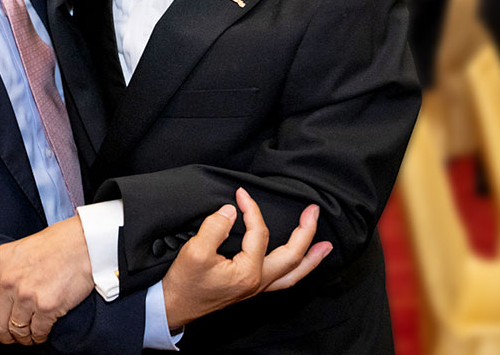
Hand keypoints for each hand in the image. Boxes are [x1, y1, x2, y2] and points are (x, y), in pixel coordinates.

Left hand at [0, 215, 92, 345]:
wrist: (83, 243)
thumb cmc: (54, 244)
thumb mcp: (17, 250)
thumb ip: (4, 271)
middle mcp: (7, 280)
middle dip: (3, 334)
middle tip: (10, 337)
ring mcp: (26, 295)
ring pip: (17, 330)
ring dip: (23, 337)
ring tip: (28, 336)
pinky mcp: (47, 307)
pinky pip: (37, 332)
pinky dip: (39, 337)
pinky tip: (42, 334)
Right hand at [161, 188, 331, 329]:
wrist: (174, 306)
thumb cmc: (184, 282)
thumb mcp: (195, 251)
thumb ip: (215, 227)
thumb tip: (231, 211)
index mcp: (248, 272)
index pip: (259, 233)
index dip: (252, 209)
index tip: (241, 194)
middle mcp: (257, 282)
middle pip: (292, 256)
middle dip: (306, 232)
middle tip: (314, 211)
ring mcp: (256, 288)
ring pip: (293, 274)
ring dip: (311, 259)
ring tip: (326, 246)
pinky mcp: (249, 289)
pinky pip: (282, 281)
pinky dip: (296, 270)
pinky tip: (298, 264)